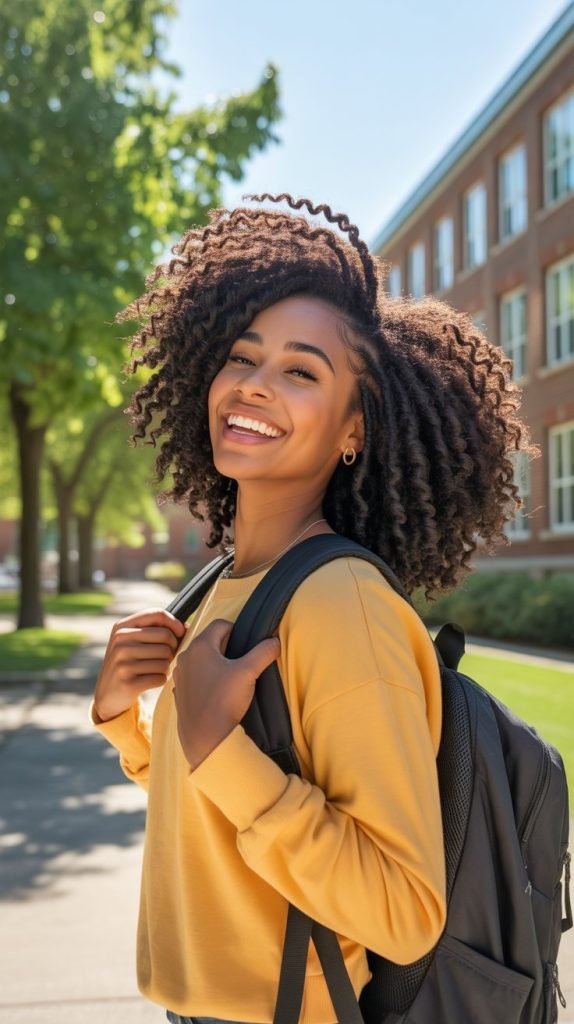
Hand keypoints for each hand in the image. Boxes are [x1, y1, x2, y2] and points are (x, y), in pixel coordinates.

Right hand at [94, 609, 186, 721]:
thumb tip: (188, 627)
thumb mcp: (134, 642)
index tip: (181, 633)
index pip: (157, 614)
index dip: (175, 623)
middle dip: (172, 648)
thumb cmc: (129, 662)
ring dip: (166, 666)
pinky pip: (160, 677)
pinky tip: (151, 680)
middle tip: (166, 657)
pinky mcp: (128, 683)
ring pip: (165, 659)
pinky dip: (161, 679)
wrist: (108, 693)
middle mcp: (120, 642)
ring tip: (156, 669)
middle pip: (166, 636)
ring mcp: (122, 662)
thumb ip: (157, 630)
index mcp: (121, 627)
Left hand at [172, 618, 279, 768]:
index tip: (247, 645)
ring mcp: (180, 675)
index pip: (221, 624)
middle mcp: (186, 657)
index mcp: (200, 646)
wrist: (204, 737)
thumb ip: (263, 652)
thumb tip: (274, 641)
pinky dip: (207, 678)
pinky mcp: (180, 691)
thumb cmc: (224, 701)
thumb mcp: (249, 672)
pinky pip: (195, 676)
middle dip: (228, 646)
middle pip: (210, 640)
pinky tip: (218, 691)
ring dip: (216, 662)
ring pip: (202, 659)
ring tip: (231, 677)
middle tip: (242, 661)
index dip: (237, 630)